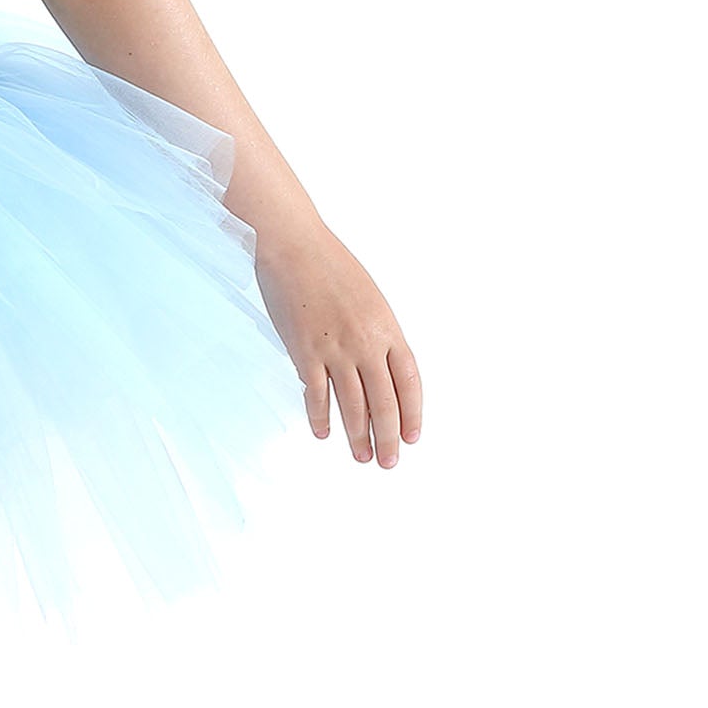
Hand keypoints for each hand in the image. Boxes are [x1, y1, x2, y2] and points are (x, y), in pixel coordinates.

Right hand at [253, 225, 422, 467]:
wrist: (294, 246)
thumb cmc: (331, 266)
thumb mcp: (370, 299)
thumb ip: (377, 335)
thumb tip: (376, 371)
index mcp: (387, 329)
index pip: (409, 382)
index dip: (412, 413)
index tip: (411, 437)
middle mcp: (366, 343)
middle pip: (384, 402)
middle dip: (387, 436)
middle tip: (388, 461)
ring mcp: (335, 349)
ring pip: (352, 404)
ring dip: (357, 435)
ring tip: (361, 456)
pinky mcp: (304, 352)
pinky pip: (316, 394)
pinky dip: (320, 416)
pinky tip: (323, 432)